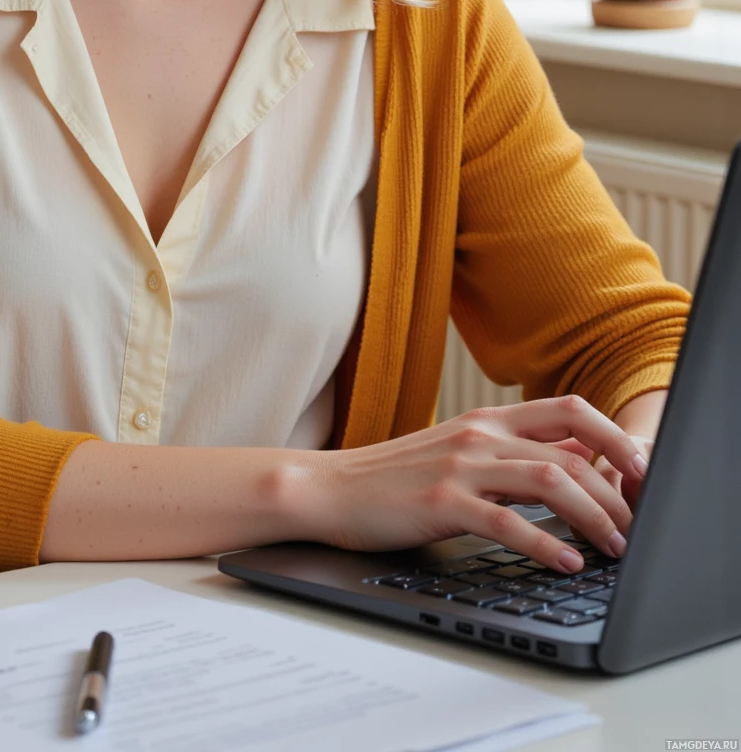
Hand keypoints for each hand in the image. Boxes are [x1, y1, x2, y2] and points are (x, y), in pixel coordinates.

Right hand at [314, 396, 647, 573]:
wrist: (331, 488)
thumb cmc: (396, 477)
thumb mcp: (461, 452)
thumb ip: (514, 453)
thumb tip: (576, 459)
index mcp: (488, 420)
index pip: (570, 410)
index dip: (615, 438)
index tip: (642, 473)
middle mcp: (481, 435)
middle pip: (570, 451)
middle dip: (616, 492)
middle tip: (637, 527)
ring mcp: (461, 466)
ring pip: (549, 481)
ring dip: (593, 517)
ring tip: (614, 548)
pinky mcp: (442, 502)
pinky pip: (507, 521)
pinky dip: (544, 543)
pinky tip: (565, 562)